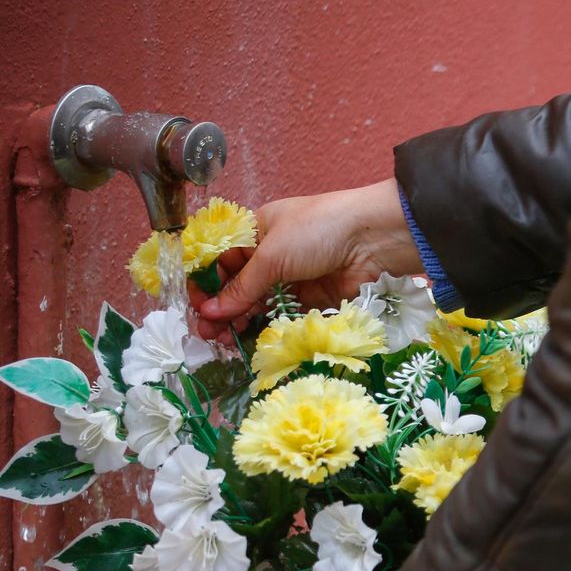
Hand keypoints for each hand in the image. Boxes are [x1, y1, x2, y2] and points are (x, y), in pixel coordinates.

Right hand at [193, 178, 422, 342]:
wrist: (375, 239)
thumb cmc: (318, 230)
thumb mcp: (272, 254)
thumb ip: (241, 288)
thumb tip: (209, 312)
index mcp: (259, 230)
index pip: (223, 258)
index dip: (207, 281)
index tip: (195, 303)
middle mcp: (273, 254)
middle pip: (238, 285)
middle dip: (219, 307)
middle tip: (206, 331)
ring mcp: (292, 279)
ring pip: (258, 304)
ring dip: (238, 321)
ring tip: (222, 340)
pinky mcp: (311, 300)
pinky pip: (281, 317)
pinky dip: (264, 329)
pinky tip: (248, 340)